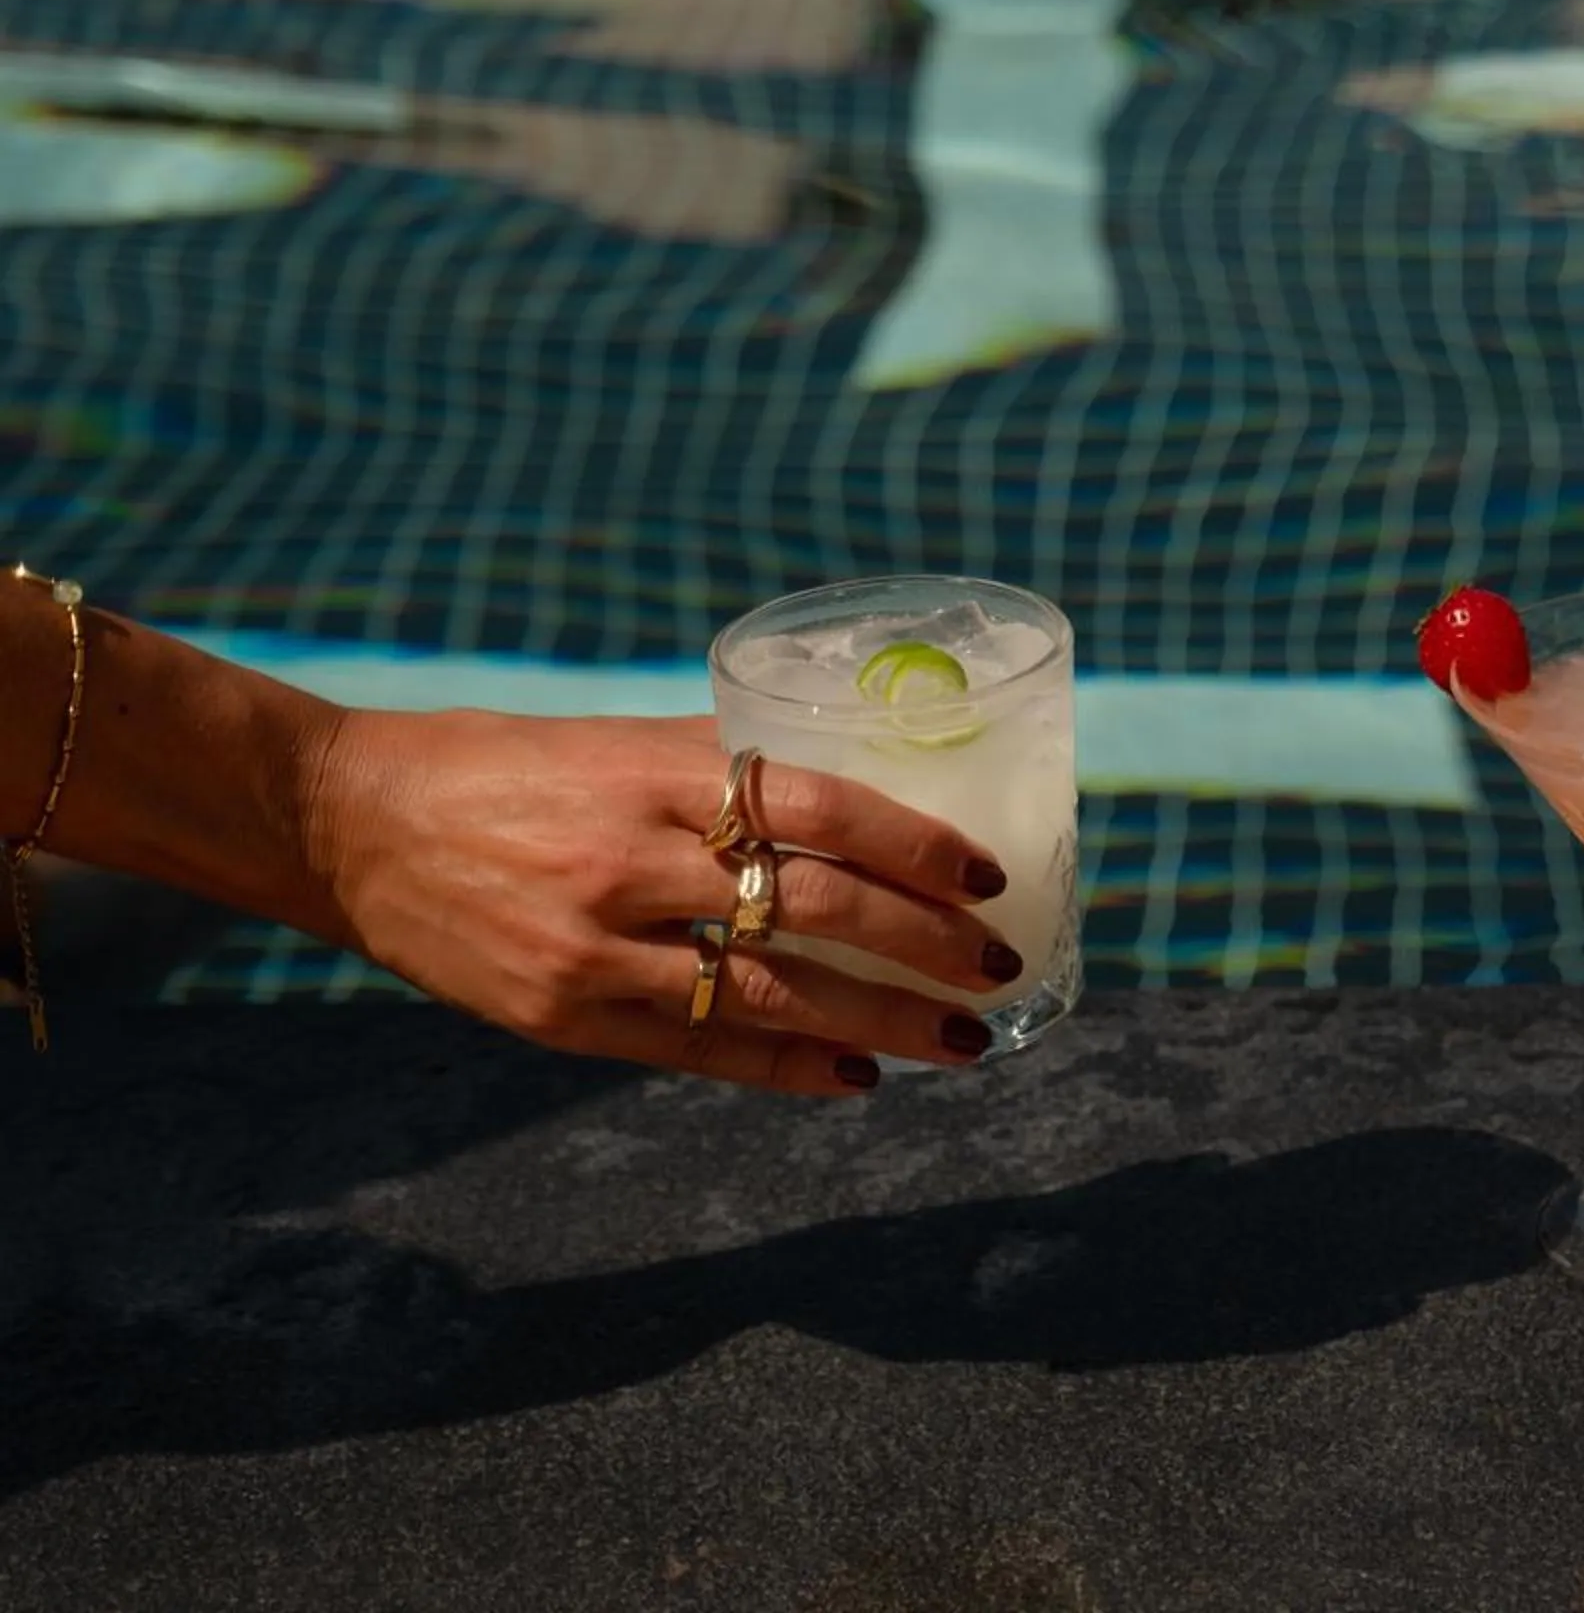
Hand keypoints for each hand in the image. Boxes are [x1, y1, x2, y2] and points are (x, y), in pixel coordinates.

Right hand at [302, 709, 1021, 1093]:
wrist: (349, 824)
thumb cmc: (503, 766)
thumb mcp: (617, 742)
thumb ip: (722, 767)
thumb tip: (855, 788)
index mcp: (655, 774)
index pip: (822, 805)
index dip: (915, 845)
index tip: (985, 874)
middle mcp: (630, 860)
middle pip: (815, 908)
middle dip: (923, 945)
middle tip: (997, 966)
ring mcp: (592, 948)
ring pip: (771, 995)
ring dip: (879, 1023)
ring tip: (956, 1039)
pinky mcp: (559, 1019)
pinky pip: (698, 1051)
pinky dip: (786, 1069)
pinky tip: (854, 1077)